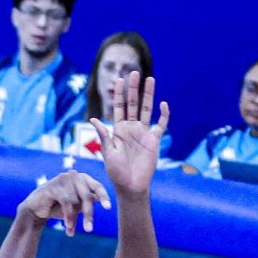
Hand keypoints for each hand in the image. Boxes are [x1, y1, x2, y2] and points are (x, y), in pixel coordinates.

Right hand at [22, 168, 109, 235]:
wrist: (36, 210)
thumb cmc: (58, 207)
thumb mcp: (76, 205)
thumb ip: (88, 201)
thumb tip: (104, 202)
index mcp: (82, 178)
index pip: (97, 186)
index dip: (103, 197)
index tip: (108, 208)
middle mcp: (73, 176)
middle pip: (86, 196)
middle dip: (88, 214)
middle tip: (89, 230)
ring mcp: (62, 179)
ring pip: (75, 201)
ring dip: (73, 218)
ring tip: (70, 229)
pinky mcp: (52, 186)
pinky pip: (66, 202)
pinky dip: (67, 216)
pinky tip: (67, 226)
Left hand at [94, 71, 167, 200]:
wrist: (130, 186)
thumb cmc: (116, 171)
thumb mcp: (107, 152)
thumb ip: (103, 135)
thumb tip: (93, 119)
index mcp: (118, 130)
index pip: (119, 107)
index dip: (120, 94)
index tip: (119, 79)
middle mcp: (131, 128)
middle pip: (133, 104)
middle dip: (133, 88)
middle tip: (134, 72)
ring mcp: (143, 133)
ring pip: (146, 109)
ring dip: (148, 95)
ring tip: (150, 79)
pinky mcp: (154, 140)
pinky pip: (160, 125)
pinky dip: (163, 115)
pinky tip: (163, 104)